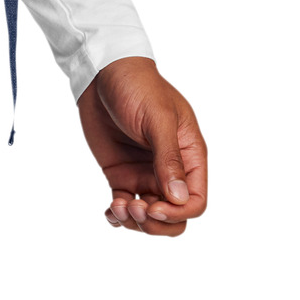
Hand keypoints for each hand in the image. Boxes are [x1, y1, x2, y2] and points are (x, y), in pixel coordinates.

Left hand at [78, 57, 206, 237]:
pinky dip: (117, 217)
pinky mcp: (122, 175)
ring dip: (134, 222)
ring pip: (149, 217)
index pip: (195, 200)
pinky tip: (109, 210)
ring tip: (117, 206)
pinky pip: (125, 208)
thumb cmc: (138, 88)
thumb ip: (168, 159)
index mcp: (190, 156)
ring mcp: (146, 174)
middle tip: (134, 209)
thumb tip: (178, 198)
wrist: (104, 75)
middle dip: (155, 223)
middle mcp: (171, 170)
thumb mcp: (157, 120)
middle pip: (174, 216)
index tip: (152, 207)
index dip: (177, 213)